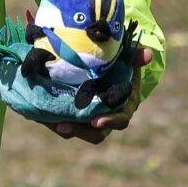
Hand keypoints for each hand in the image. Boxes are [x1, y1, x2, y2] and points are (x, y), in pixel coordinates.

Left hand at [37, 47, 152, 145]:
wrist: (106, 71)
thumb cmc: (120, 67)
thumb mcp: (128, 61)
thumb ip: (136, 57)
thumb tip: (148, 53)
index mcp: (123, 108)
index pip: (120, 120)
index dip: (109, 122)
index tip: (96, 120)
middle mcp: (106, 118)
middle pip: (94, 133)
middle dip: (79, 130)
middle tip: (64, 126)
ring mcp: (88, 120)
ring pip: (76, 130)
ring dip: (62, 127)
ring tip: (49, 121)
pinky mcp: (72, 117)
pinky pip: (62, 123)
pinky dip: (51, 119)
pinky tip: (39, 112)